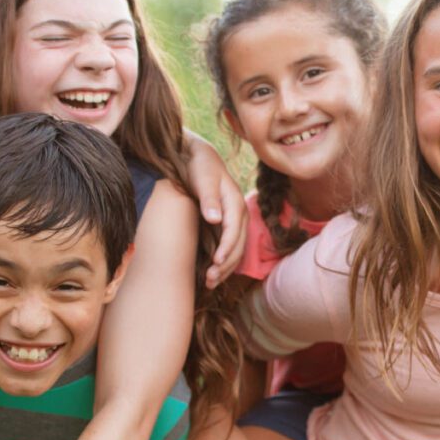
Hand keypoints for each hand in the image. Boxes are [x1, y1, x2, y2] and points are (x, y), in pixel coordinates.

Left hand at [185, 137, 247, 288]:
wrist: (199, 157)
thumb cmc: (199, 167)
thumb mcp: (203, 178)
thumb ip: (209, 198)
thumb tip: (215, 219)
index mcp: (235, 203)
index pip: (234, 231)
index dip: (227, 248)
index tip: (216, 263)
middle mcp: (240, 213)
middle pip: (239, 245)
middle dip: (226, 265)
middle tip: (209, 280)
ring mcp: (237, 220)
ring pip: (237, 249)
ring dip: (225, 268)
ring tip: (210, 283)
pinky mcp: (229, 225)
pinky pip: (231, 247)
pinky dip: (224, 262)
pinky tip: (213, 273)